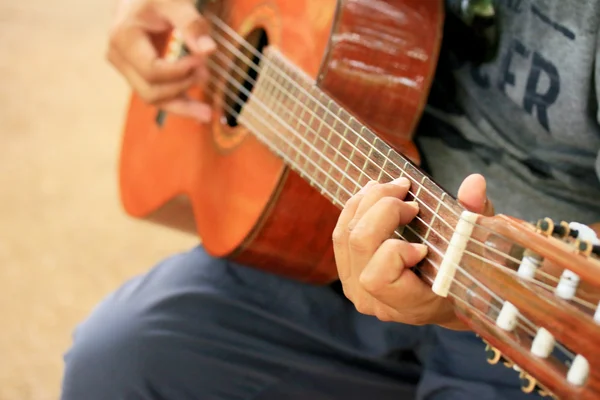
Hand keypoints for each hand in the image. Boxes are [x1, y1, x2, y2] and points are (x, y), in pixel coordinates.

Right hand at [107, 0, 214, 121]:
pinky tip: (199, 110)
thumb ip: (191, 24)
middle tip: (207, 75)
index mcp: (123, 38)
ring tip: (208, 112)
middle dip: (181, 89)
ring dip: (182, 106)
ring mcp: (126, 68)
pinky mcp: (137, 74)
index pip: (152, 71)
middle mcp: (119, 57)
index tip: (202, 61)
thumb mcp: (174, 1)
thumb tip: (209, 50)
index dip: (180, 72)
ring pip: (153, 99)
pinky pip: (157, 94)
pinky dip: (178, 102)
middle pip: (150, 91)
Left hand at [332, 173, 492, 329]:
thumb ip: (475, 218)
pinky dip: (356, 207)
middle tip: (408, 193)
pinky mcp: (348, 271)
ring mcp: (356, 288)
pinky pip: (340, 235)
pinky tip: (374, 192)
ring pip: (345, 236)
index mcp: (408, 305)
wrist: (447, 299)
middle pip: (360, 245)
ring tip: (393, 187)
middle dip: (383, 209)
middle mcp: (374, 301)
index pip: (379, 278)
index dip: (396, 252)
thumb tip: (474, 183)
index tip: (423, 244)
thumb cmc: (465, 276)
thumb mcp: (477, 250)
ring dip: (367, 202)